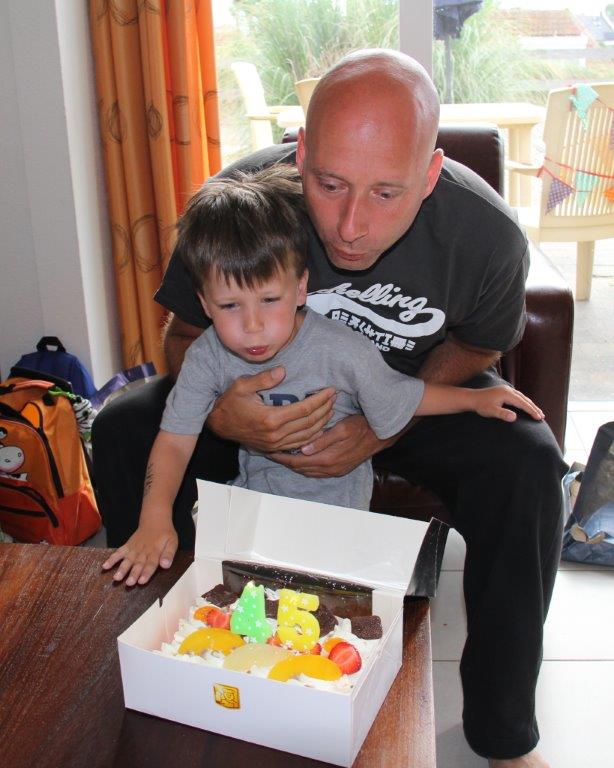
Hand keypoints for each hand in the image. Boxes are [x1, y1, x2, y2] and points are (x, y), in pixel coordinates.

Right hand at [102, 520, 177, 585]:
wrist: (155, 520)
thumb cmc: (165, 534)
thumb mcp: (172, 542)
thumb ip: (169, 554)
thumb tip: (166, 565)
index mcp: (155, 551)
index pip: (151, 563)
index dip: (146, 572)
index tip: (141, 581)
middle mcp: (143, 551)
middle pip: (138, 563)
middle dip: (133, 573)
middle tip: (129, 583)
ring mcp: (134, 548)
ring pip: (128, 559)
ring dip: (122, 568)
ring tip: (116, 578)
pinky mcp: (128, 546)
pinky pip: (119, 552)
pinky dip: (112, 558)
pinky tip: (105, 566)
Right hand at [207, 366, 335, 451]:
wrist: (219, 425)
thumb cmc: (229, 403)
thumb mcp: (242, 386)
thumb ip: (263, 378)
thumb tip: (282, 371)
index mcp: (270, 418)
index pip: (304, 410)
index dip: (320, 400)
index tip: (330, 390)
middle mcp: (275, 434)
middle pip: (309, 423)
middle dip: (325, 409)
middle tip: (334, 398)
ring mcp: (275, 443)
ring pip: (307, 436)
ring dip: (322, 423)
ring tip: (331, 410)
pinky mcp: (274, 448)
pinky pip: (298, 444)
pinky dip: (312, 436)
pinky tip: (319, 428)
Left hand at [269, 415, 390, 477]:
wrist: (381, 436)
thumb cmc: (362, 427)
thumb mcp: (342, 429)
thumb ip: (322, 440)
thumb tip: (304, 450)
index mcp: (328, 459)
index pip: (298, 462)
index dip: (282, 458)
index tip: (270, 451)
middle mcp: (330, 469)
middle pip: (300, 469)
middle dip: (284, 462)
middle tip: (271, 453)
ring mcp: (335, 471)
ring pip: (308, 472)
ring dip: (294, 465)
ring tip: (282, 456)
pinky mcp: (339, 470)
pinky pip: (316, 472)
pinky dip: (305, 467)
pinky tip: (301, 459)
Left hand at [474, 385, 543, 421]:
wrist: (472, 398)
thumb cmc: (481, 406)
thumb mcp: (491, 411)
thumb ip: (502, 414)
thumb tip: (514, 417)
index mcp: (507, 394)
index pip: (522, 403)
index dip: (531, 411)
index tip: (539, 417)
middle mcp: (508, 390)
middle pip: (524, 399)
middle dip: (533, 408)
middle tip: (542, 416)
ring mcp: (507, 389)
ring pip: (522, 397)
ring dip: (530, 404)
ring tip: (537, 412)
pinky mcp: (504, 391)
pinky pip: (518, 396)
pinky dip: (524, 402)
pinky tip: (526, 406)